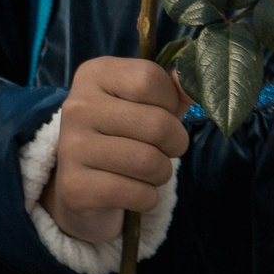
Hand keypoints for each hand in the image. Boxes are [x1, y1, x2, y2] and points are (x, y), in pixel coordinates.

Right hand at [42, 56, 189, 245]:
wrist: (82, 184)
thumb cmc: (124, 135)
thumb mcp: (148, 104)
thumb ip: (176, 92)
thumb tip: (202, 87)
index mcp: (93, 75)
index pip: (150, 78)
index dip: (170, 101)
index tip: (159, 113)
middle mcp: (77, 106)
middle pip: (158, 124)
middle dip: (174, 144)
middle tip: (161, 149)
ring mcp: (71, 146)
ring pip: (150, 162)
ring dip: (161, 174)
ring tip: (144, 171)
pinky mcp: (75, 186)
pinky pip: (139, 195)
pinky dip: (146, 198)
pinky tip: (129, 191)